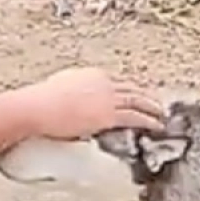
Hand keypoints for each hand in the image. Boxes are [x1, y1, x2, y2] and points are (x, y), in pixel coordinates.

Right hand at [24, 67, 164, 139]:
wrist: (37, 108)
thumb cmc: (39, 103)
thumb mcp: (57, 91)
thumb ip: (69, 94)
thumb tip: (68, 104)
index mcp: (90, 75)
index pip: (115, 82)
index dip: (127, 88)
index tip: (135, 93)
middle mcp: (102, 82)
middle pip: (130, 87)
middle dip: (145, 94)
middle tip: (157, 101)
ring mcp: (107, 97)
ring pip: (137, 100)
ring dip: (152, 107)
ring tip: (162, 113)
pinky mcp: (108, 115)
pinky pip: (134, 117)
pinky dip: (148, 121)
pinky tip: (158, 125)